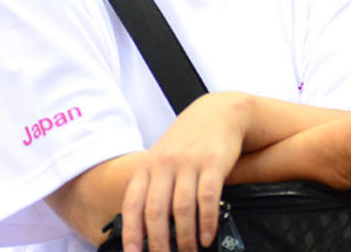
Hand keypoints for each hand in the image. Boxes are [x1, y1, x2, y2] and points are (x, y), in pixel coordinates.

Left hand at [120, 91, 252, 251]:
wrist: (219, 112)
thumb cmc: (188, 140)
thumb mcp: (162, 157)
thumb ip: (152, 186)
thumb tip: (144, 228)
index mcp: (147, 165)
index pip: (133, 204)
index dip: (131, 233)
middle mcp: (165, 164)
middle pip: (156, 211)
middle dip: (158, 243)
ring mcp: (189, 163)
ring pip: (182, 209)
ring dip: (185, 237)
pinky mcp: (213, 162)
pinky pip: (208, 198)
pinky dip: (207, 222)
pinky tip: (208, 237)